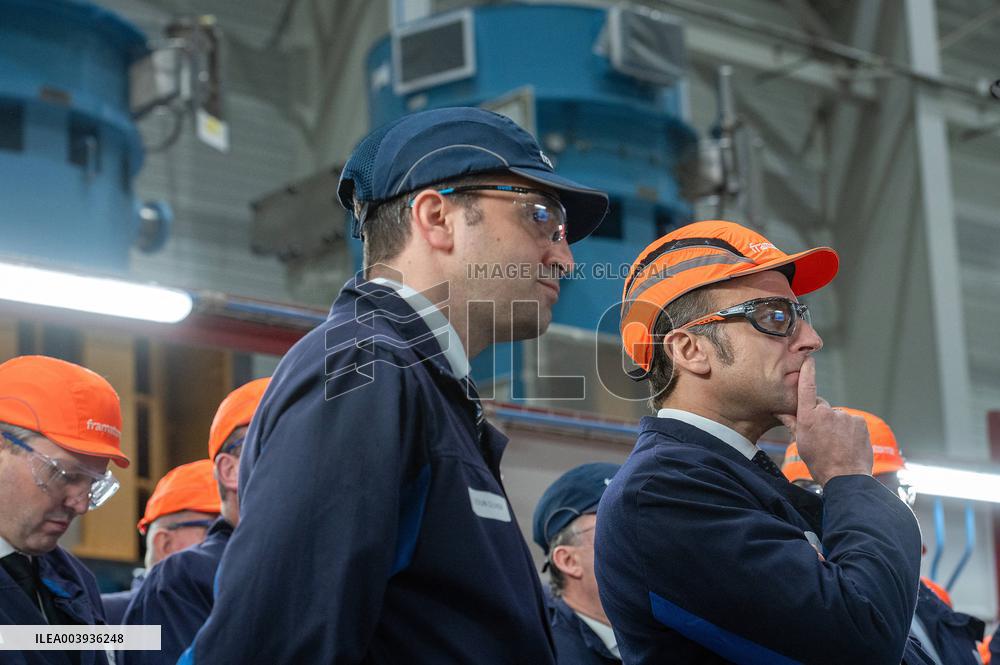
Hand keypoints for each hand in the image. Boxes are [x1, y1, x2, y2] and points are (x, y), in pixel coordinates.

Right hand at [776, 357, 872, 485]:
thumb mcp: (800, 443)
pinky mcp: (859, 422)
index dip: (808, 373)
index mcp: (808, 417)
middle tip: (822, 437)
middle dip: (821, 417)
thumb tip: (780, 412)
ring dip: (836, 426)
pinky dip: (849, 430)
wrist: (845, 476)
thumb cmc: (819, 462)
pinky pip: (851, 422)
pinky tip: (847, 444)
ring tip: (837, 445)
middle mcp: (826, 412)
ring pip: (837, 417)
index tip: (809, 360)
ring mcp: (844, 416)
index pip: (807, 388)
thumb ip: (792, 423)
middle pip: (822, 408)